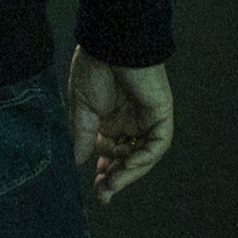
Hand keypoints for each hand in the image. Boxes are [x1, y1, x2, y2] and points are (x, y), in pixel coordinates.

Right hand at [67, 52, 175, 202]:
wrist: (111, 42)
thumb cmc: (94, 68)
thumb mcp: (82, 108)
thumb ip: (82, 136)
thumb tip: (76, 161)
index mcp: (110, 121)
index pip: (110, 154)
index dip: (105, 173)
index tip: (96, 190)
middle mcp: (130, 122)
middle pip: (127, 159)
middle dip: (116, 178)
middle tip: (103, 194)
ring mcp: (147, 119)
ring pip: (143, 156)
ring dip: (128, 173)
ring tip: (111, 185)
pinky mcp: (161, 114)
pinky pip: (157, 144)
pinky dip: (143, 158)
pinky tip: (126, 167)